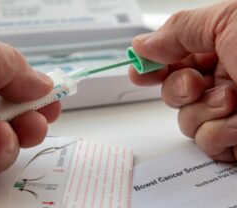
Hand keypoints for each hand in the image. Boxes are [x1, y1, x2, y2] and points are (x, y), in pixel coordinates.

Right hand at [129, 1, 236, 161]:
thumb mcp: (231, 21)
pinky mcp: (235, 140)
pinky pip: (204, 142)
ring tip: (235, 101)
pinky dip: (218, 134)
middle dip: (178, 88)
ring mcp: (229, 112)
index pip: (174, 57)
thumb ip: (179, 29)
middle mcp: (224, 79)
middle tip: (196, 83)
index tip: (139, 70)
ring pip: (185, 119)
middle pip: (174, 91)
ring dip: (204, 111)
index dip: (152, 64)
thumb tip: (142, 45)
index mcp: (223, 48)